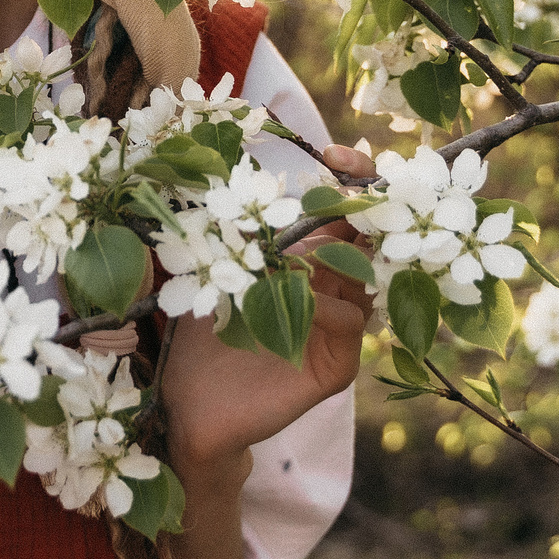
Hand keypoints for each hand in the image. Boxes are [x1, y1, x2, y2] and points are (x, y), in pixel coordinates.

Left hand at [156, 142, 378, 471]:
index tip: (335, 154)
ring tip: (304, 246)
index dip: (350, 180)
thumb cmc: (202, 332)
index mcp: (313, 262)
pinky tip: (295, 297)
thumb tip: (245, 172)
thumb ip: (247, 228)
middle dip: (361, 205)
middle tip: (346, 178)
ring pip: (362, 279)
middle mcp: (335, 292)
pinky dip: (324, 305)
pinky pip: (347, 325)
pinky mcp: (338, 366)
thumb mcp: (222, 267)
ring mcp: (341, 330)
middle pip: (368, 239)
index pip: (345, 213)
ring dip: (335, 256)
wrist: (189, 404)